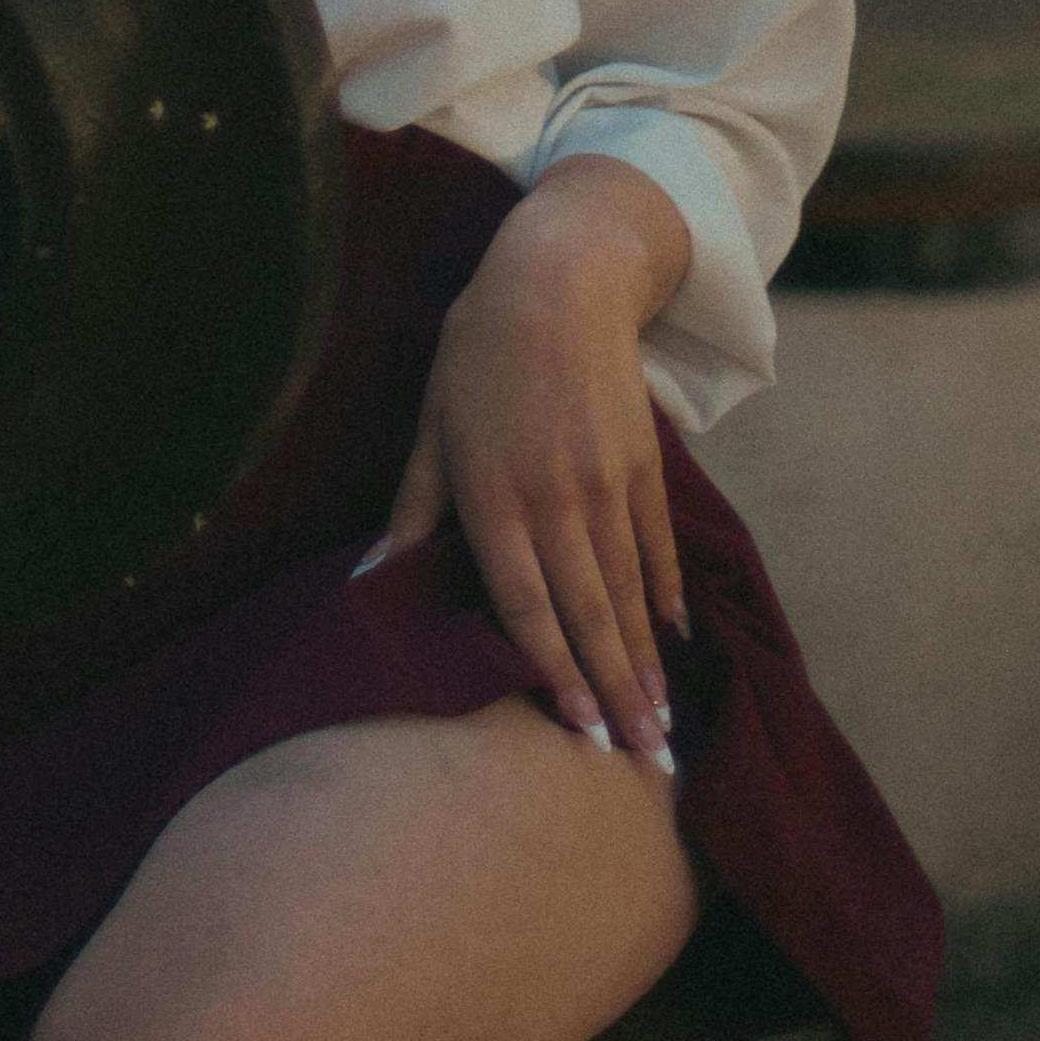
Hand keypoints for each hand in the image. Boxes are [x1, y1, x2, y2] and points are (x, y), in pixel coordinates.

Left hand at [362, 158, 691, 767]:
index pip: (527, 603)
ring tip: (664, 722)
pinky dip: (665, 594)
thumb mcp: (432, 426)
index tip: (579, 730)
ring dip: (645, 659)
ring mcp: (607, 483)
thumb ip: (412, 510)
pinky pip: (656, 544)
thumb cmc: (477, 354)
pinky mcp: (642, 464)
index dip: (554, 671)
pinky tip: (672, 639)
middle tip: (641, 759)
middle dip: (615, 690)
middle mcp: (557, 499)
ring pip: (629, 588)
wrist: (559, 281)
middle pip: (588, 611)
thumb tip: (367, 581)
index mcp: (495, 497)